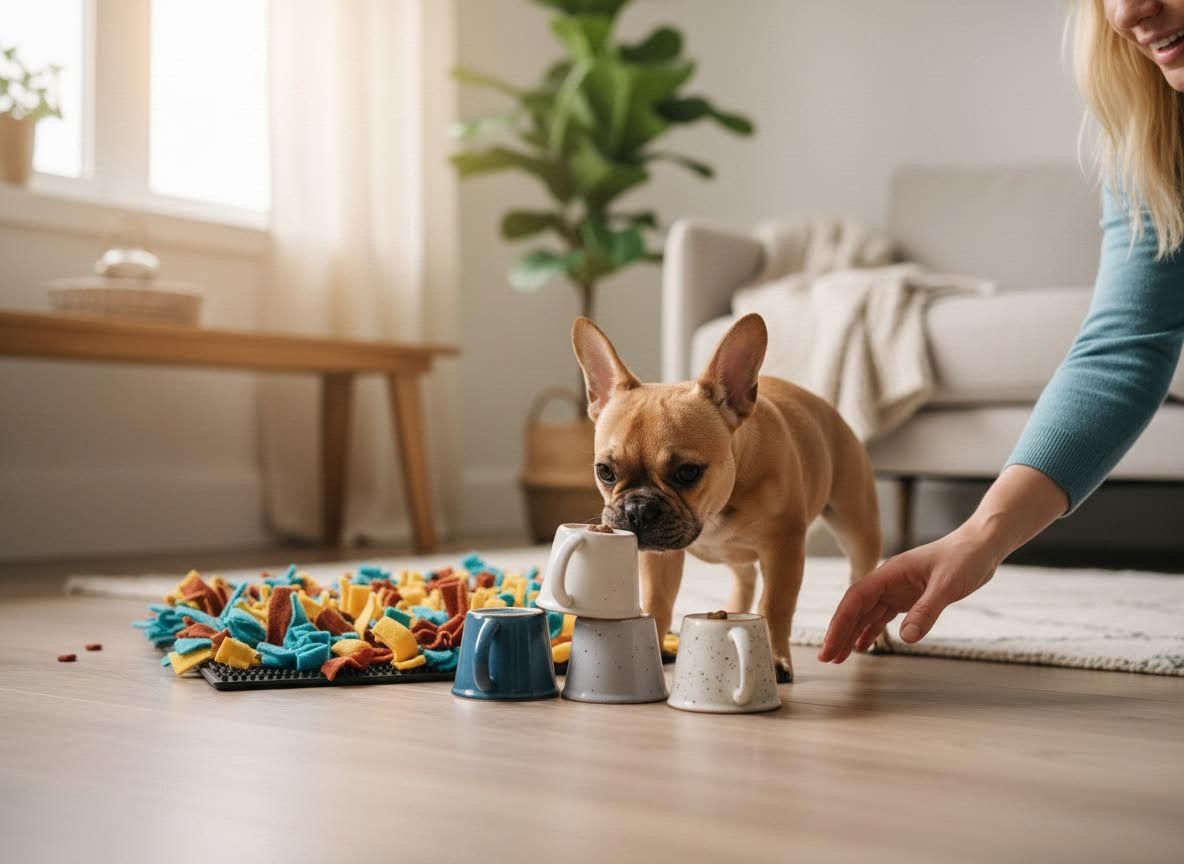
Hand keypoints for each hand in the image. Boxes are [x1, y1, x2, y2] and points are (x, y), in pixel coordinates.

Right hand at [817, 526, 1002, 663]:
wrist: (981, 546)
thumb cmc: (965, 557)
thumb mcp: (947, 585)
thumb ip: (926, 611)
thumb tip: (905, 639)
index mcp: (890, 572)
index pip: (856, 599)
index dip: (840, 623)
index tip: (830, 645)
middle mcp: (888, 581)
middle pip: (856, 608)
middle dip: (839, 632)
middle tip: (827, 658)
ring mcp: (897, 589)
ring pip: (867, 615)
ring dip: (852, 634)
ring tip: (838, 657)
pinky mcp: (909, 597)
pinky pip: (883, 617)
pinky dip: (871, 631)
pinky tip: (863, 646)